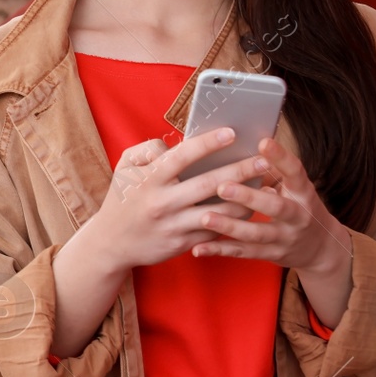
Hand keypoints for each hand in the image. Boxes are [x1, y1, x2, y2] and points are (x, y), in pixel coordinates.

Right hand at [85, 127, 274, 273]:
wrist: (111, 243)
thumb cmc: (122, 199)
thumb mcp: (123, 167)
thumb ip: (147, 149)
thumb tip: (175, 144)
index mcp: (149, 179)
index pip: (182, 156)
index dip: (208, 143)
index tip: (232, 133)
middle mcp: (162, 202)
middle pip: (209, 184)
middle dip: (240, 170)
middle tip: (264, 160)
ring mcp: (173, 225)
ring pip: (218, 212)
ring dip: (245, 199)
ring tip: (265, 187)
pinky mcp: (182, 243)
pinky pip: (214, 231)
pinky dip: (234, 220)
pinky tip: (249, 210)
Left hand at [191, 135, 352, 275]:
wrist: (321, 248)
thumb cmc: (299, 206)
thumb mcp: (295, 187)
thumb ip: (273, 170)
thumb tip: (241, 143)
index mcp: (303, 192)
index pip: (295, 172)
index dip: (281, 157)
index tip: (263, 142)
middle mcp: (298, 216)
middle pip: (276, 207)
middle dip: (249, 197)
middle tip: (222, 186)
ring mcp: (285, 238)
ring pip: (256, 234)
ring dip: (230, 226)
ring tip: (205, 217)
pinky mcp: (271, 255)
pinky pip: (243, 253)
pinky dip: (219, 250)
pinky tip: (198, 247)